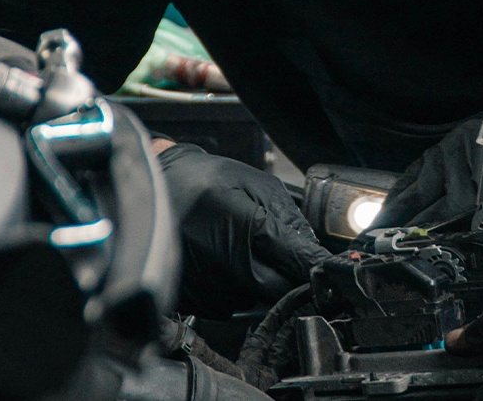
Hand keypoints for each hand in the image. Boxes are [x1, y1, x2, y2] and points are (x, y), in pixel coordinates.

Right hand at [157, 143, 331, 317]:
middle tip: (278, 254)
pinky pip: (229, 303)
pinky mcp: (193, 298)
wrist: (154, 188)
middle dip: (286, 274)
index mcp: (244, 225)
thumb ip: (287, 213)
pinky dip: (233, 285)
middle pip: (278, 288)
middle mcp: (224, 260)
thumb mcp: (254, 182)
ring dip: (257, 278)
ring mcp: (207, 283)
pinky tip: (219, 258)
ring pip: (254, 297)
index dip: (315, 265)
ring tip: (235, 246)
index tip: (329, 271)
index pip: (295, 259)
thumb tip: (311, 247)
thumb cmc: (202, 179)